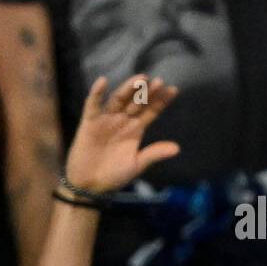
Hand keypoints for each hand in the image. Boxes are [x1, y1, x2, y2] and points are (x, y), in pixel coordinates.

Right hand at [63, 75, 179, 194]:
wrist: (89, 186)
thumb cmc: (113, 175)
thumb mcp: (136, 164)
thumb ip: (154, 153)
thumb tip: (177, 148)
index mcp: (136, 129)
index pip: (151, 110)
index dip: (161, 100)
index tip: (173, 90)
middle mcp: (122, 120)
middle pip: (136, 101)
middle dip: (147, 92)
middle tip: (158, 82)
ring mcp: (106, 119)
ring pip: (118, 99)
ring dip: (128, 88)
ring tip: (140, 79)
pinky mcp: (89, 122)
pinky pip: (92, 105)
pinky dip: (96, 93)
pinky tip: (102, 81)